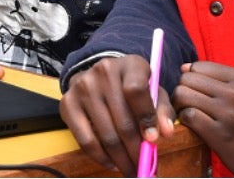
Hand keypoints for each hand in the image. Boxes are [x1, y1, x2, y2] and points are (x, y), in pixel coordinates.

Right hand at [60, 55, 174, 175]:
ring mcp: (83, 87)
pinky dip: (101, 157)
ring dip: (121, 159)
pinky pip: (86, 140)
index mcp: (130, 64)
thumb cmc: (132, 86)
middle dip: (135, 150)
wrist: (99, 76)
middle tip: (143, 166)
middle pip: (122, 120)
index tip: (152, 140)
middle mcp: (104, 71)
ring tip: (130, 168)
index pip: (136, 90)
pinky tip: (112, 163)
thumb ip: (162, 110)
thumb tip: (165, 132)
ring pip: (106, 134)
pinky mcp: (68, 104)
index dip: (146, 118)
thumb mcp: (153, 91)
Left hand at [172, 61, 233, 176]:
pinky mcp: (220, 133)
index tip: (196, 91)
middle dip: (183, 91)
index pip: (199, 66)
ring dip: (181, 105)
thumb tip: (185, 68)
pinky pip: (188, 116)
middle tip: (190, 104)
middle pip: (187, 79)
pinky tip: (194, 126)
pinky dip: (185, 120)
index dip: (191, 78)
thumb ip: (219, 79)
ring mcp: (228, 113)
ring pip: (183, 95)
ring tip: (191, 114)